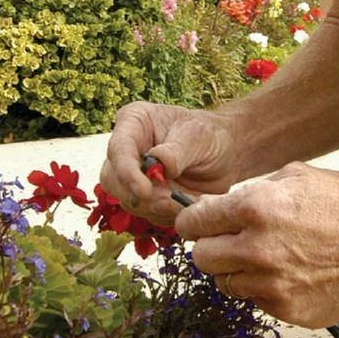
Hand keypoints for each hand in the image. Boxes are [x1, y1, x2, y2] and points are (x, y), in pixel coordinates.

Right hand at [101, 102, 238, 223]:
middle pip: (113, 181)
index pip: (118, 150)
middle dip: (141, 197)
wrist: (226, 155)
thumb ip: (176, 152)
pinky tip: (188, 202)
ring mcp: (132, 176)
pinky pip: (147, 214)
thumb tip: (158, 165)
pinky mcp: (144, 198)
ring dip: (159, 208)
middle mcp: (126, 150)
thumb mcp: (198, 137)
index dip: (126, 174)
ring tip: (190, 198)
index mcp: (133, 123)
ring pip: (129, 202)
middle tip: (172, 201)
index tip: (145, 192)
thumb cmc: (210, 136)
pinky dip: (168, 215)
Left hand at [175, 162, 338, 328]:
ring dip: (238, 272)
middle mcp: (257, 249)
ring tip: (269, 258)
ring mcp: (272, 285)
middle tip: (231, 243)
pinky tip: (292, 274)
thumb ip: (253, 192)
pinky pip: (257, 301)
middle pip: (201, 258)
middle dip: (211, 248)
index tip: (198, 225)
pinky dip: (266, 290)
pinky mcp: (287, 310)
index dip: (193, 223)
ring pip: (226, 284)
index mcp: (255, 208)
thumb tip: (219, 206)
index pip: (192, 223)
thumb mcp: (298, 177)